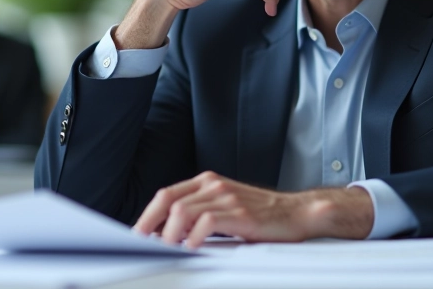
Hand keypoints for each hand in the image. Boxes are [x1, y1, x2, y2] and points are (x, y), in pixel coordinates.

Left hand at [133, 171, 373, 248]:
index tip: (137, 234)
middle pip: (168, 200)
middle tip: (143, 244)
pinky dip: (194, 238)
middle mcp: (214, 186)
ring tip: (167, 250)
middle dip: (150, 224)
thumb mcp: (226, 205)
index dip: (147, 214)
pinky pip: (206, 223)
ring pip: (183, 211)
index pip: (166, 194)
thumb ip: (200, 212)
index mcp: (208, 182)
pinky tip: (192, 249)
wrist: (295, 213)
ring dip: (169, 234)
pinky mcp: (239, 213)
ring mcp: (227, 198)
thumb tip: (168, 231)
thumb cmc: (261, 214)